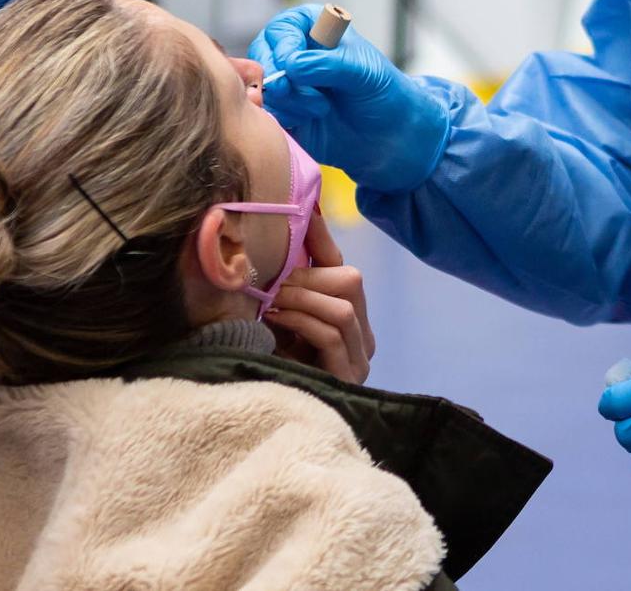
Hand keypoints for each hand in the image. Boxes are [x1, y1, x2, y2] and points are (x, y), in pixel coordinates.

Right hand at [248, 4, 449, 192]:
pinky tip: (309, 122)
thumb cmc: (382, 94)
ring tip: (320, 109)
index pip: (280, 30)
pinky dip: (283, 119)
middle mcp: (293, 53)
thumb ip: (327, 64)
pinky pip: (266, 114)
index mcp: (312, 29)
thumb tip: (291, 66)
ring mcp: (286, 84)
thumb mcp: (362, 72)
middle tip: (308, 96)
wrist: (389, 138)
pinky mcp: (283, 113)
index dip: (283, 48)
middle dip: (280, 79)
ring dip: (289, 102)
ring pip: (262, 88)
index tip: (295, 68)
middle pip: (260, 57)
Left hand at [265, 210, 375, 382]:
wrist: (267, 418)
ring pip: (343, 306)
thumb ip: (282, 282)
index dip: (320, 238)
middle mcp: (363, 335)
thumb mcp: (276, 316)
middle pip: (349, 281)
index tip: (300, 211)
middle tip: (270, 281)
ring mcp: (360, 357)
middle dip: (306, 276)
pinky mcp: (349, 376)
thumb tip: (275, 230)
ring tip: (271, 301)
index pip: (341, 266)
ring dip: (301, 298)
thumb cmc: (270, 365)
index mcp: (350, 316)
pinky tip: (276, 319)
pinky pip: (332, 334)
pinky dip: (302, 320)